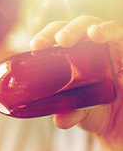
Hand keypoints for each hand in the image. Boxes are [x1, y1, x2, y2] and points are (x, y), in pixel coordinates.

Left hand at [30, 15, 122, 140]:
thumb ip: (69, 112)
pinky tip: (120, 71)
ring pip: (114, 29)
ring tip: (94, 34)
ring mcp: (118, 52)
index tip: (35, 46)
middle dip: (72, 29)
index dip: (48, 35)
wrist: (117, 126)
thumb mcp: (79, 113)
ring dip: (104, 29)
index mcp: (76, 54)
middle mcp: (98, 47)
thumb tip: (60, 120)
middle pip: (85, 25)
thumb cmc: (94, 112)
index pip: (60, 35)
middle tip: (62, 39)